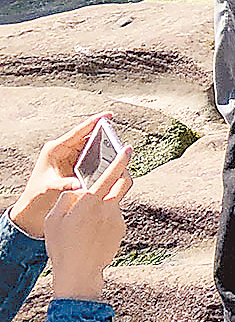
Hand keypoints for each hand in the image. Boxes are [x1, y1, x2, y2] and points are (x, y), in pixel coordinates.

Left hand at [9, 115, 105, 238]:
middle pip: (86, 137)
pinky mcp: (72, 164)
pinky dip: (99, 156)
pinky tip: (109, 159)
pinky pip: (89, 156)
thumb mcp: (50, 188)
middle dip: (101, 134)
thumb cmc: (37, 194)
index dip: (94, 122)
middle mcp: (62, 150)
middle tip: (116, 134)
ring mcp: (68, 156)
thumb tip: (79, 185)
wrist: (31, 206)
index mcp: (55, 149)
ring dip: (101, 147)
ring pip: (89, 147)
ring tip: (116, 147)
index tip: (108, 115)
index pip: (78, 132)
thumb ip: (65, 184)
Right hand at [43, 146, 129, 303]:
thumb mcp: (54, 219)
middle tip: (115, 173)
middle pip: (124, 183)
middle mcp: (109, 208)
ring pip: (116, 201)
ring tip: (87, 220)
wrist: (79, 273)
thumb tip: (80, 188)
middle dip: (123, 174)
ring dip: (107, 201)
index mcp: (91, 202)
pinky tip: (92, 232)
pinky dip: (106, 217)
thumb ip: (68, 198)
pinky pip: (114, 217)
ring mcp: (117, 219)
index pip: (110, 175)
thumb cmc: (62, 245)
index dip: (120, 160)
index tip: (127, 149)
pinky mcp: (120, 230)